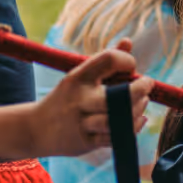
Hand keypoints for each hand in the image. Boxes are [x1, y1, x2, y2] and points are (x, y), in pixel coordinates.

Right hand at [29, 43, 153, 157]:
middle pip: (119, 96)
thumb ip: (106, 60)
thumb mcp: (81, 76)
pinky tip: (137, 120)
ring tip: (141, 104)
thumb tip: (128, 41)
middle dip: (140, 90)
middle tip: (146, 87)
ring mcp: (82, 122)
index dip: (127, 60)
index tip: (132, 67)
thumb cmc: (68, 97)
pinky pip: (116, 137)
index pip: (109, 59)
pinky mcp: (85, 141)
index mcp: (78, 77)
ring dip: (138, 111)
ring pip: (119, 120)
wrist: (35, 128)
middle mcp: (79, 99)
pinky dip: (132, 128)